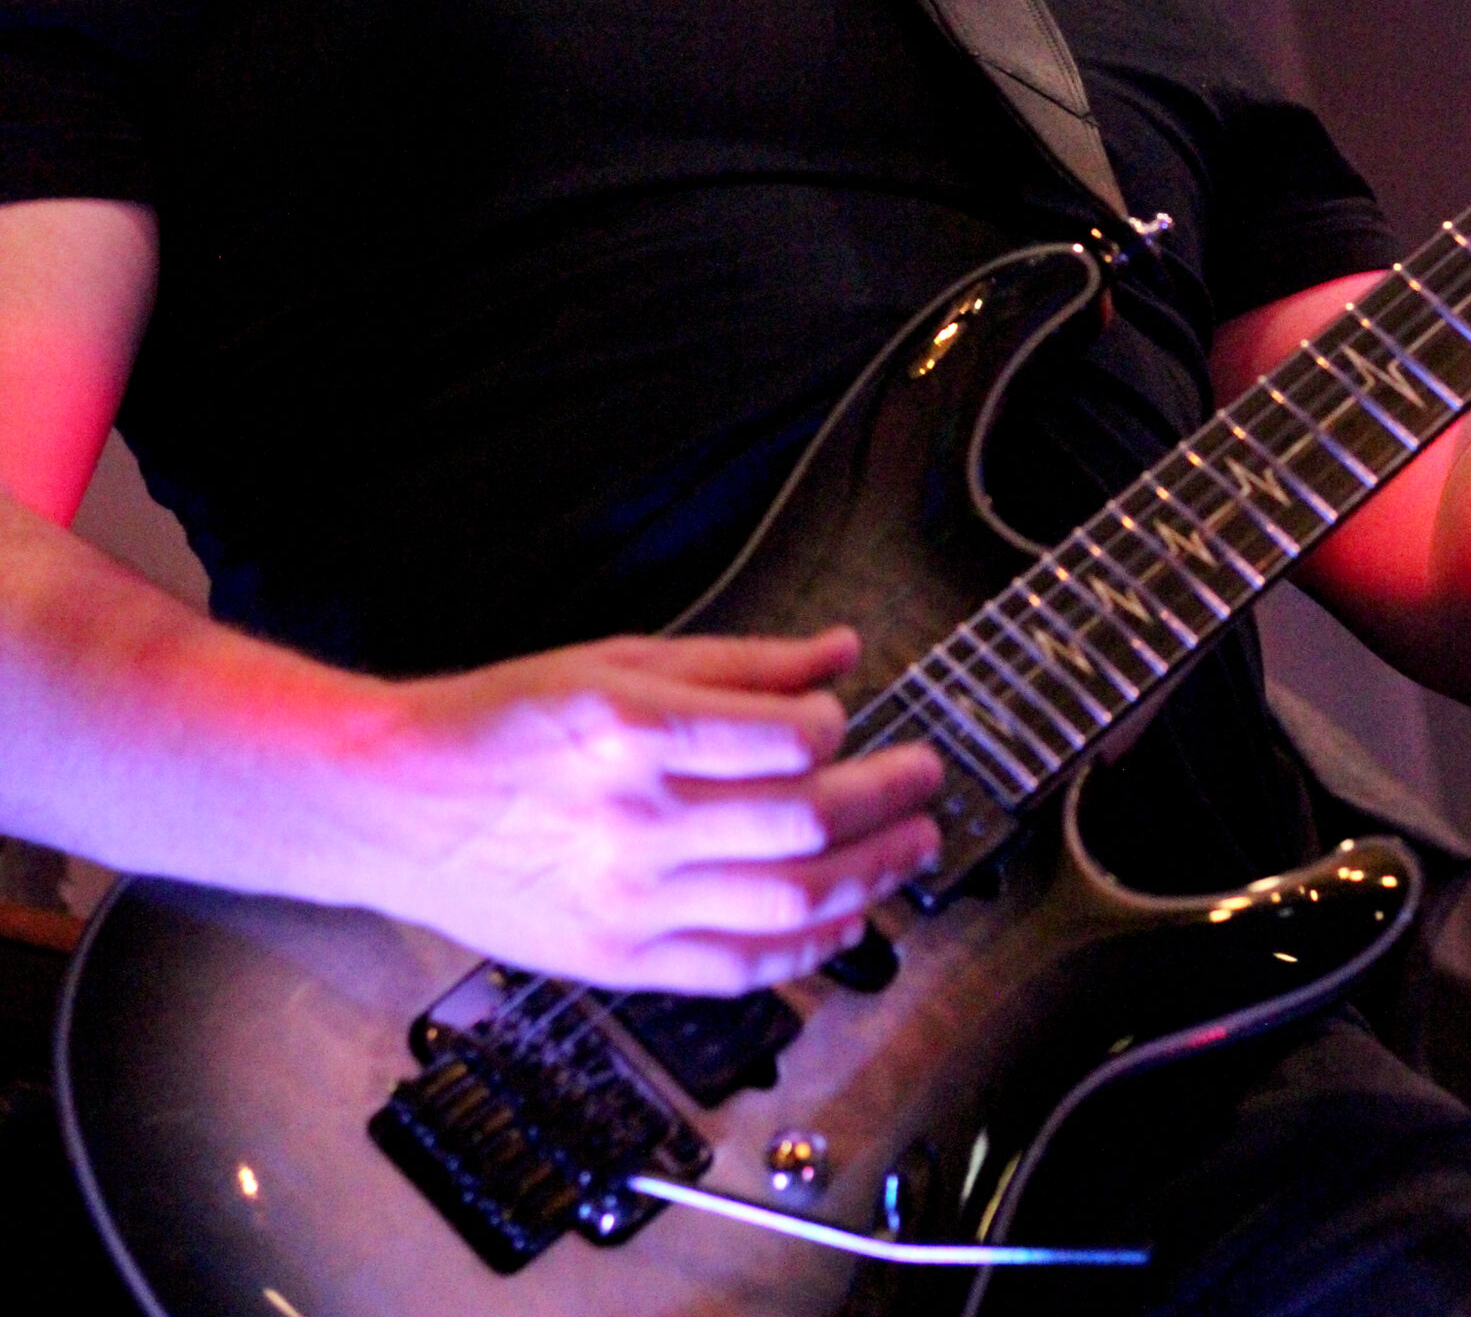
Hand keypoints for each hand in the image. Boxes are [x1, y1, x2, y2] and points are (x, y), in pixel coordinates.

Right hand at [364, 626, 940, 991]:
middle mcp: (637, 820)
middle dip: (885, 799)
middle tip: (925, 777)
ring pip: (787, 901)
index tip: (845, 717)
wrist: (396, 802)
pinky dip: (808, 947)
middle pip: (803, 820)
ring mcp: (629, 899)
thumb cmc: (502, 722)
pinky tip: (847, 917)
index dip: (837, 726)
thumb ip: (738, 662)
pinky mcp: (619, 960)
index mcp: (635, 731)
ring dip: (870, 874)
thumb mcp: (618, 659)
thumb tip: (838, 651)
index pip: (785, 738)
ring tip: (913, 847)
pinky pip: (740, 968)